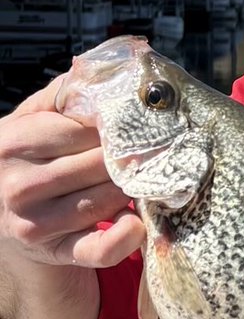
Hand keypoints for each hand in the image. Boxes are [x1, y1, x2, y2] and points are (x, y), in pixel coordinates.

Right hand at [0, 74, 143, 268]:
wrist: (9, 218)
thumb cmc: (31, 161)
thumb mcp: (32, 122)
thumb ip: (61, 95)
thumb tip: (100, 67)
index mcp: (10, 143)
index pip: (78, 129)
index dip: (115, 126)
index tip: (140, 123)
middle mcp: (17, 185)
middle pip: (96, 164)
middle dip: (130, 157)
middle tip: (155, 151)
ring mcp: (34, 222)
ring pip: (106, 198)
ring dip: (132, 189)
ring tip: (144, 178)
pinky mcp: (56, 251)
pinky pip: (97, 248)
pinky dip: (121, 239)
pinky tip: (137, 224)